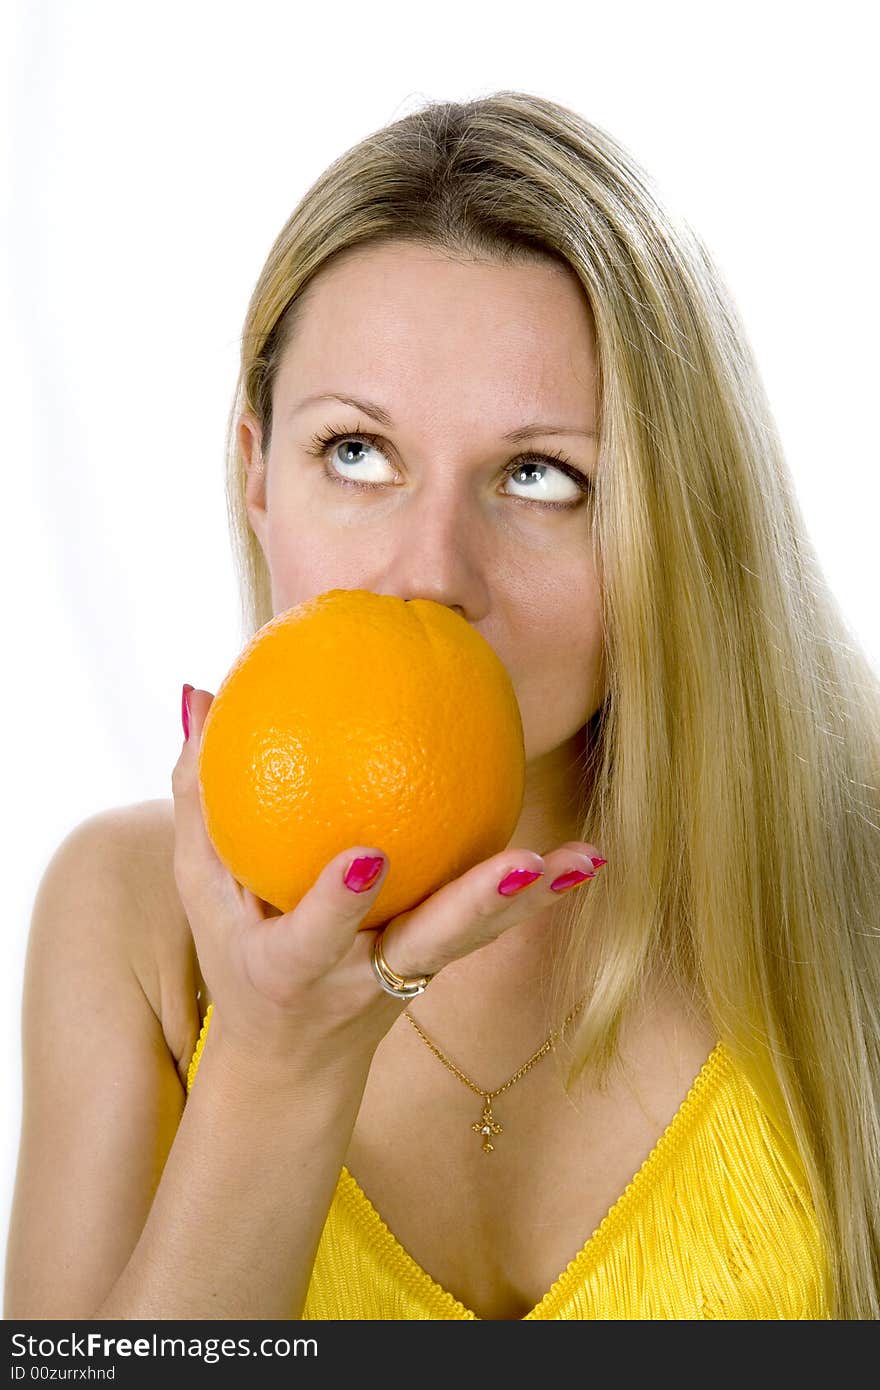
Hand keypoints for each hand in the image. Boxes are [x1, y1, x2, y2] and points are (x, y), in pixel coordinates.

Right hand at [172, 686, 604, 1071]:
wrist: (294, 1061)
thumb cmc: (239, 955)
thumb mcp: (200, 891)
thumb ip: (199, 798)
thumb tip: (198, 689)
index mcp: (294, 966)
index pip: (315, 935)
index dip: (340, 902)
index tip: (369, 856)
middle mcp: (362, 978)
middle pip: (427, 944)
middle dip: (475, 908)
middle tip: (524, 865)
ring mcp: (411, 975)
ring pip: (477, 939)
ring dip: (532, 903)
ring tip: (583, 860)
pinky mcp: (444, 963)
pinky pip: (493, 926)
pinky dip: (542, 895)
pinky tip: (587, 857)